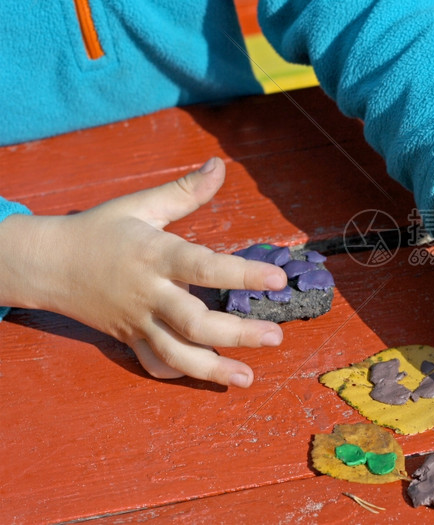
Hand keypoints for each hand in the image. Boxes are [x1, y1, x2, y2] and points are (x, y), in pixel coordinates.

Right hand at [0, 158, 286, 386]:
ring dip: (213, 369)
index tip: (278, 279)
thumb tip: (220, 165)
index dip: (242, 274)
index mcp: (155, 255)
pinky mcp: (129, 338)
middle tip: (276, 337)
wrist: (47, 264)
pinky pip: (154, 362)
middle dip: (238, 333)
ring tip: (248, 377)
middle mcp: (148, 293)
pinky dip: (179, 373)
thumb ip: (185, 191)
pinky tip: (208, 376)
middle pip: (194, 322)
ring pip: (176, 353)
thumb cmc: (100, 230)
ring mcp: (138, 321)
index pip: (203, 266)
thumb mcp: (142, 205)